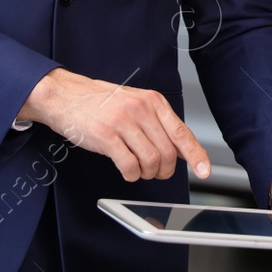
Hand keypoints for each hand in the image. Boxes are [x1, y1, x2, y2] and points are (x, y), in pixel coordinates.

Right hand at [17, 67, 209, 181]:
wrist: (66, 96)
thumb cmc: (101, 102)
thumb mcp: (136, 104)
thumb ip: (158, 124)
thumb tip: (181, 149)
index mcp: (153, 101)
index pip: (182, 133)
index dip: (196, 155)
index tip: (204, 171)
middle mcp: (141, 109)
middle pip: (167, 152)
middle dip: (163, 170)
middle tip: (154, 172)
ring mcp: (123, 122)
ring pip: (151, 161)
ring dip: (146, 173)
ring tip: (138, 170)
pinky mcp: (106, 136)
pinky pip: (129, 166)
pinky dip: (131, 175)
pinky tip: (126, 171)